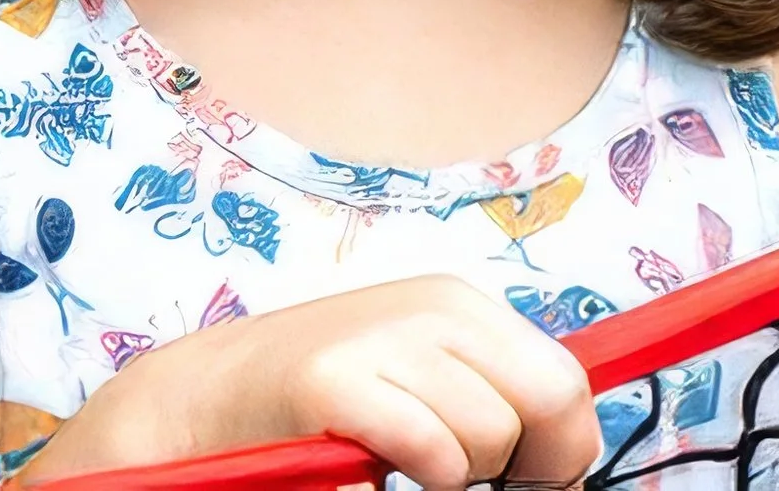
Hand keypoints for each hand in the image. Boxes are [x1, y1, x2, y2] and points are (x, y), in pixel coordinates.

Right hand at [22, 274, 600, 490]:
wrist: (209, 396)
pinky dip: (419, 472)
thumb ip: (491, 399)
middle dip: (529, 462)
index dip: (565, 447)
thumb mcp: (422, 376)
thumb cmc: (326, 401)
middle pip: (550, 400)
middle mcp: (435, 308)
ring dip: (456, 472)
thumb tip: (569, 464)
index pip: (566, 379)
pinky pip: (430, 449)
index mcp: (462, 305)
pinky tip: (375, 461)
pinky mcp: (336, 378)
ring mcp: (384, 337)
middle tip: (472, 479)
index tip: (537, 478)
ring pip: (491, 435)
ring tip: (400, 455)